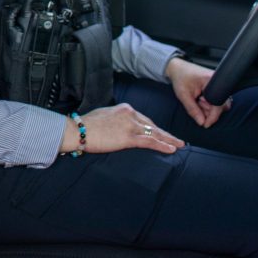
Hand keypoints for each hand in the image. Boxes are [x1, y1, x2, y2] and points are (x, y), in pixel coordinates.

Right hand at [60, 103, 184, 154]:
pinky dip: (162, 145)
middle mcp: (130, 114)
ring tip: (179, 145)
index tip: (161, 132)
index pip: (143, 118)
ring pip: (155, 133)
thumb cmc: (86, 125)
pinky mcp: (128, 138)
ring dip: (169, 140)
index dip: (154, 127)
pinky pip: (150, 142)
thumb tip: (119, 126)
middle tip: (177, 140)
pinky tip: (171, 149)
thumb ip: (115, 119)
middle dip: (165, 133)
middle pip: (152, 125)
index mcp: (124, 108)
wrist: (77, 130)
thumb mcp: (103, 116)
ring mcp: (130, 126)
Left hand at [165, 56, 230, 127]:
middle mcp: (218, 82)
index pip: (219, 104)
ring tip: (197, 100)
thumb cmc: (180, 77)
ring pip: (218, 104)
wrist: (177, 68)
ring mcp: (217, 84)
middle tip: (197, 106)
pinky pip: (215, 100)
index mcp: (212, 81)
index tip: (206, 124)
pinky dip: (207, 103)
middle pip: (221, 105)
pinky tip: (199, 99)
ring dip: (208, 107)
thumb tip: (201, 122)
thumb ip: (192, 109)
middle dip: (209, 110)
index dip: (213, 116)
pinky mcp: (215, 87)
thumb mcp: (183, 95)